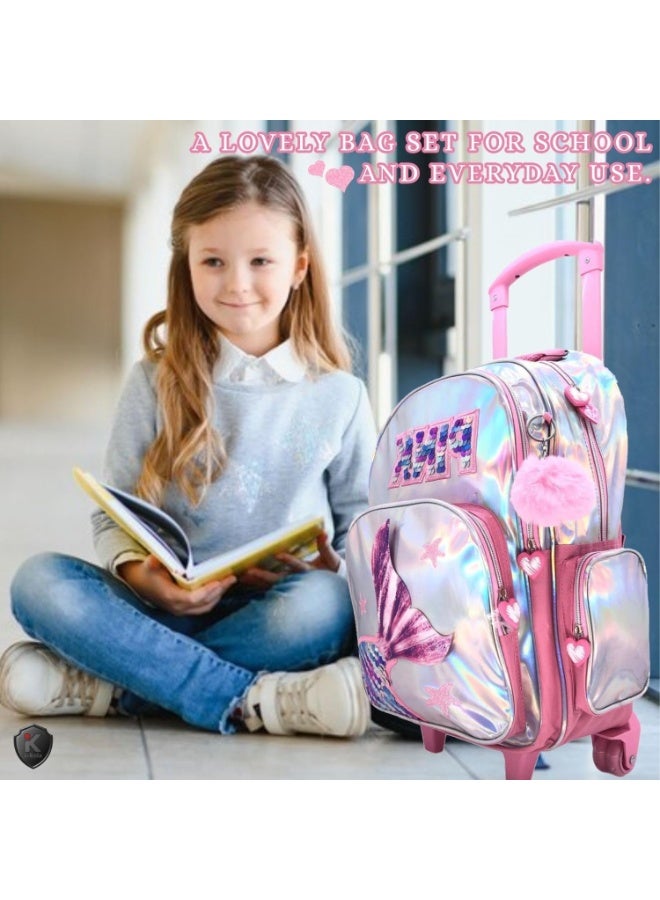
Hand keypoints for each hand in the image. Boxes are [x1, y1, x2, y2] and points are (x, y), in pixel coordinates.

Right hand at [117, 555, 236, 615]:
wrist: (141, 584)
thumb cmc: (148, 572)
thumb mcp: (148, 565)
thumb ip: (152, 562)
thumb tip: (155, 557)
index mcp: (170, 597)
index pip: (192, 599)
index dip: (206, 592)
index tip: (218, 582)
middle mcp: (177, 607)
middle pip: (204, 604)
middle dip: (219, 591)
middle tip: (231, 578)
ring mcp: (182, 611)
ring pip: (206, 607)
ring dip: (219, 595)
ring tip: (230, 581)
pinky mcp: (186, 610)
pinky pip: (204, 607)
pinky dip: (214, 598)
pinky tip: (222, 587)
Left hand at [238, 531, 340, 589]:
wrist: (334, 588)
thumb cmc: (332, 570)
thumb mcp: (331, 558)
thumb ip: (325, 546)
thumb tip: (323, 531)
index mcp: (309, 572)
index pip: (297, 565)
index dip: (288, 560)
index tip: (278, 554)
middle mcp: (297, 580)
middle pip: (278, 579)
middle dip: (263, 576)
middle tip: (248, 571)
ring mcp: (290, 585)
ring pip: (270, 584)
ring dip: (256, 581)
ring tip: (241, 577)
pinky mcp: (285, 588)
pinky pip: (268, 588)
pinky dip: (256, 585)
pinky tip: (244, 582)